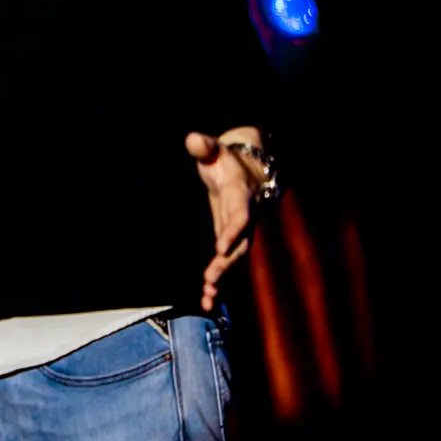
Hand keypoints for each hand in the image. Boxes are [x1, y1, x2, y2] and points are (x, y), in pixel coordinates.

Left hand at [187, 127, 262, 311]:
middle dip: (226, 262)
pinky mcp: (231, 238)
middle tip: (209, 278)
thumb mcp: (215, 148)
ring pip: (235, 257)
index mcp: (240, 195)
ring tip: (208, 298)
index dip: (232, 231)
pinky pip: (228, 261)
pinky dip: (220, 280)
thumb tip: (192, 140)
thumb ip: (204, 146)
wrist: (248, 168)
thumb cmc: (225, 158)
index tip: (220, 247)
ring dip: (223, 277)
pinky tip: (207, 300)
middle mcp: (245, 216)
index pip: (239, 216)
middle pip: (239, 243)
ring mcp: (240, 230)